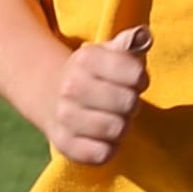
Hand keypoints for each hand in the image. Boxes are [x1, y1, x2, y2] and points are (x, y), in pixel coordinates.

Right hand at [47, 25, 150, 165]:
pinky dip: (109, 148)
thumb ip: (130, 43)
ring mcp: (64, 116)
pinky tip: (103, 138)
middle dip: (131, 104)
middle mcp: (71, 86)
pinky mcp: (63, 144)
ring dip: (122, 126)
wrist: (49, 94)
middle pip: (128, 103)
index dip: (140, 79)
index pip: (135, 73)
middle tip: (122, 103)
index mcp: (86, 58)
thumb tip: (143, 36)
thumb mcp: (108, 52)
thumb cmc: (94, 74)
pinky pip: (102, 154)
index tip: (132, 81)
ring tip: (113, 119)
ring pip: (117, 129)